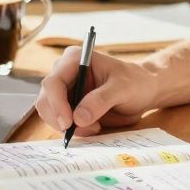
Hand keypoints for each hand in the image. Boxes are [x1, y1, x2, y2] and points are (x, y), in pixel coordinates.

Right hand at [34, 47, 158, 136]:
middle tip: (81, 130)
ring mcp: (66, 91)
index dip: (56, 104)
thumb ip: (101, 100)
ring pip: (51, 114)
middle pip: (46, 100)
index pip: (53, 82)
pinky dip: (73, 130)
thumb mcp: (122, 88)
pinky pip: (61, 122)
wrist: (144, 91)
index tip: (68, 123)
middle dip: (60, 118)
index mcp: (74, 59)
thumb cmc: (135, 82)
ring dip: (68, 126)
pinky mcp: (70, 106)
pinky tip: (93, 127)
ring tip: (95, 127)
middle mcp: (65, 73)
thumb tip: (78, 118)